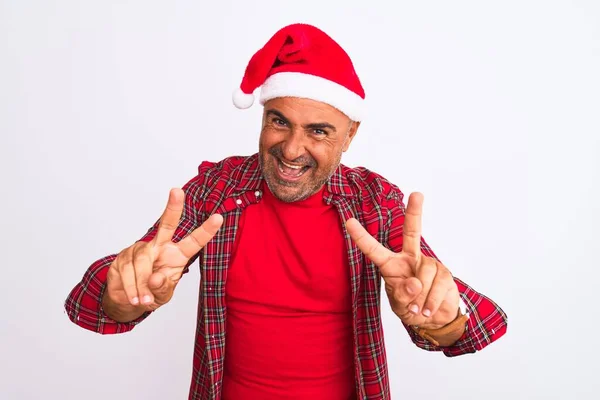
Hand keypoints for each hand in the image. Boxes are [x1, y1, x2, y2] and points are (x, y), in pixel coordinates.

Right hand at [104, 188, 222, 317]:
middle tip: (177, 191)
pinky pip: (128, 272)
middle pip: (166, 225)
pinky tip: (135, 297)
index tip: (218, 217)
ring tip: (144, 299)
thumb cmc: (152, 293)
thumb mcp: (163, 295)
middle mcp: (159, 246)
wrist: (127, 300)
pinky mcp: (122, 257)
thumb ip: (163, 287)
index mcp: (177, 255)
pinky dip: (132, 289)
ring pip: (142, 263)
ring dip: (142, 286)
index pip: (194, 241)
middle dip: (173, 207)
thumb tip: (155, 278)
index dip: (206, 231)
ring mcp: (139, 249)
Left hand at [346, 192, 458, 328]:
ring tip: (419, 308)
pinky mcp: (444, 274)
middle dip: (415, 212)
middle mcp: (410, 258)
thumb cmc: (411, 308)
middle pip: (412, 232)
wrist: (435, 320)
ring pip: (424, 277)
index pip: (373, 249)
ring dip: (421, 299)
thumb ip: (402, 295)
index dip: (361, 237)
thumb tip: (415, 283)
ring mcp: (429, 264)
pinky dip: (431, 303)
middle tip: (417, 194)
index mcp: (391, 264)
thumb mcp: (400, 306)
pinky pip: (437, 287)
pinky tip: (428, 310)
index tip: (348, 221)